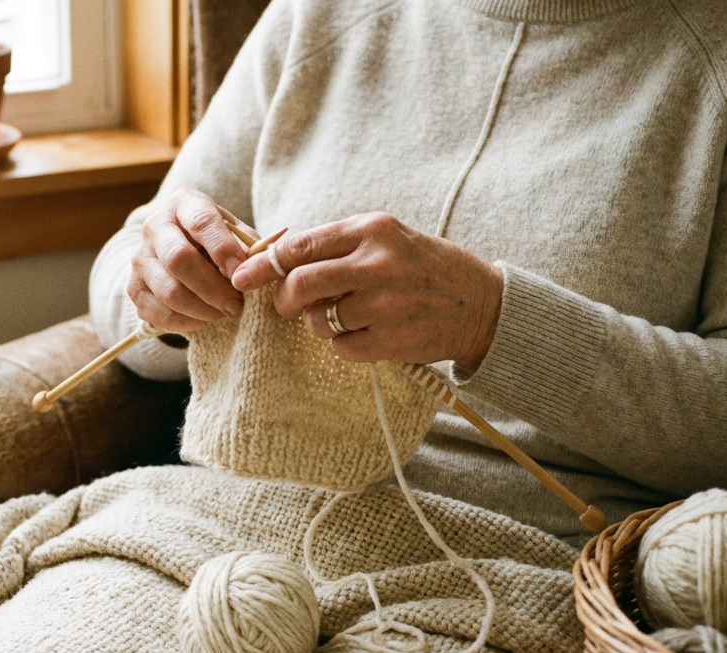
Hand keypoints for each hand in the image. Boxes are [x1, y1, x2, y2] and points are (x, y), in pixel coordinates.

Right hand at [128, 188, 254, 331]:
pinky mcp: (133, 288)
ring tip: (224, 313)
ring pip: (169, 291)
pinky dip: (186, 322)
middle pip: (179, 258)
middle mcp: (156, 225)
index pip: (200, 221)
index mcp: (184, 203)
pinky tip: (203, 319)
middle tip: (237, 306)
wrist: (185, 257)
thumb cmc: (219, 244)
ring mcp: (140, 257)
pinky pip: (158, 313)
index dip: (222, 249)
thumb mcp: (238, 237)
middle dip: (213, 288)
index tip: (241, 274)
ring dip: (203, 309)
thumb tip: (253, 272)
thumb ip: (248, 250)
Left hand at [230, 212, 503, 371]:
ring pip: (319, 320)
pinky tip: (369, 333)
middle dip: (283, 300)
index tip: (243, 278)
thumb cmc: (424, 269)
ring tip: (347, 317)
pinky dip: (345, 345)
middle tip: (286, 307)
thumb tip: (275, 260)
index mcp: (372, 230)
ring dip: (320, 324)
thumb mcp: (387, 239)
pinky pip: (342, 348)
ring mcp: (386, 304)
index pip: (300, 245)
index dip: (264, 264)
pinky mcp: (392, 339)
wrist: (483, 304)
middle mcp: (378, 263)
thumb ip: (336, 245)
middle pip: (301, 284)